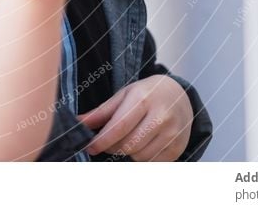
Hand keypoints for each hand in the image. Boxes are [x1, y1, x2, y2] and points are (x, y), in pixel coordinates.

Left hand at [77, 75, 193, 160]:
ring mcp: (172, 133)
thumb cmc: (146, 94)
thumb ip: (101, 111)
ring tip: (127, 140)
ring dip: (126, 153)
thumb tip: (78, 122)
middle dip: (111, 147)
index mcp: (143, 98)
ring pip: (139, 156)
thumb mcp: (124, 95)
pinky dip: (141, 157)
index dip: (101, 140)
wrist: (179, 96)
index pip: (119, 126)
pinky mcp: (178, 147)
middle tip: (106, 142)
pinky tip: (141, 145)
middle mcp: (160, 116)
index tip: (90, 146)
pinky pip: (152, 162)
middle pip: (128, 144)